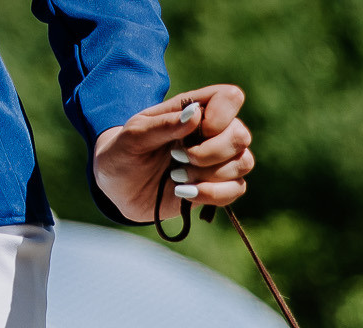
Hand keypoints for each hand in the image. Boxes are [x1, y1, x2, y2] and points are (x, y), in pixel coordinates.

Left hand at [93, 84, 253, 223]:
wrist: (119, 188)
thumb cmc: (124, 152)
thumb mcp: (134, 135)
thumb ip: (164, 124)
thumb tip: (196, 115)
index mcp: (195, 109)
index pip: (231, 98)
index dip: (221, 115)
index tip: (197, 129)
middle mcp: (213, 133)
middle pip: (241, 135)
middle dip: (211, 152)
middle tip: (179, 158)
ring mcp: (218, 161)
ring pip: (244, 162)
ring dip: (210, 175)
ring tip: (177, 177)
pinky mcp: (218, 187)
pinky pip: (237, 189)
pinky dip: (213, 194)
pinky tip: (185, 193)